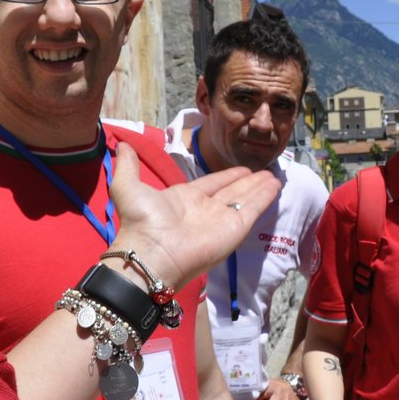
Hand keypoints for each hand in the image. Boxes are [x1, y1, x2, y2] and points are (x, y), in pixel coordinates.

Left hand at [106, 142, 280, 285]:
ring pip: (245, 199)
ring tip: (275, 177)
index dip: (228, 176)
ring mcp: (222, 220)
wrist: (152, 253)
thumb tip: (123, 145)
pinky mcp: (235, 229)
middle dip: (248, 182)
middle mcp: (206, 210)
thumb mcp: (127, 187)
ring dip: (260, 188)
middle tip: (264, 172)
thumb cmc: (141, 221)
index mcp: (185, 199)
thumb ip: (127, 166)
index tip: (243, 169)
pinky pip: (253, 209)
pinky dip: (265, 197)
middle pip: (233, 191)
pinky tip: (275, 185)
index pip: (212, 184)